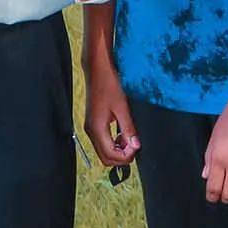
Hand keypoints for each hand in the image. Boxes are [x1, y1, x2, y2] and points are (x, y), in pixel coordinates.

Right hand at [82, 50, 139, 168]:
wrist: (97, 70)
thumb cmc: (109, 84)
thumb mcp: (122, 107)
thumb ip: (128, 128)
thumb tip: (135, 145)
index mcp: (96, 128)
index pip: (110, 155)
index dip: (126, 156)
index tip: (137, 147)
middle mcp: (91, 131)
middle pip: (105, 157)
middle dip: (121, 157)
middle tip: (134, 145)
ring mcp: (90, 127)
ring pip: (103, 150)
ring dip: (118, 150)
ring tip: (130, 138)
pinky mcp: (93, 123)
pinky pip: (102, 141)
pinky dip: (113, 143)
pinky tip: (122, 133)